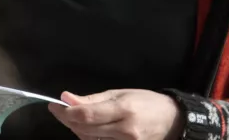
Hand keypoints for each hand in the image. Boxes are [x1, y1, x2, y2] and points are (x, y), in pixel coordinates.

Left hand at [49, 89, 183, 139]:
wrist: (174, 121)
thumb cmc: (146, 102)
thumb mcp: (120, 93)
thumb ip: (92, 99)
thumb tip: (66, 98)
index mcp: (123, 110)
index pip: (86, 115)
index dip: (65, 112)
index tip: (53, 105)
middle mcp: (125, 130)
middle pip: (84, 129)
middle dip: (67, 120)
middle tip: (61, 110)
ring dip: (77, 129)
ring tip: (77, 118)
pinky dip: (89, 137)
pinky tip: (90, 129)